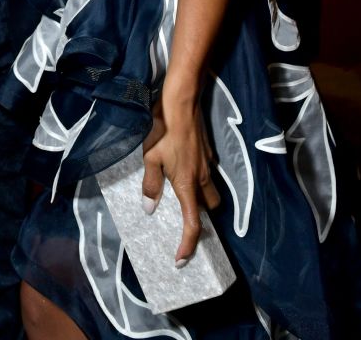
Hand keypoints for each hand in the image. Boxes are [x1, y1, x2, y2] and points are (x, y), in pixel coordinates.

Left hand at [141, 100, 219, 265]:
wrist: (181, 102)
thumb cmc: (163, 129)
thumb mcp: (150, 156)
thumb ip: (151, 184)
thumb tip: (149, 208)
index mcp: (187, 184)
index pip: (193, 223)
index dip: (188, 245)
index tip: (181, 259)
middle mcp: (202, 177)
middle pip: (209, 208)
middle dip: (200, 216)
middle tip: (182, 217)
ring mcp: (207, 163)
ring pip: (210, 191)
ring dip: (201, 198)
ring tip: (182, 194)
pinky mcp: (207, 152)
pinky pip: (207, 174)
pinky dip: (199, 179)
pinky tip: (183, 169)